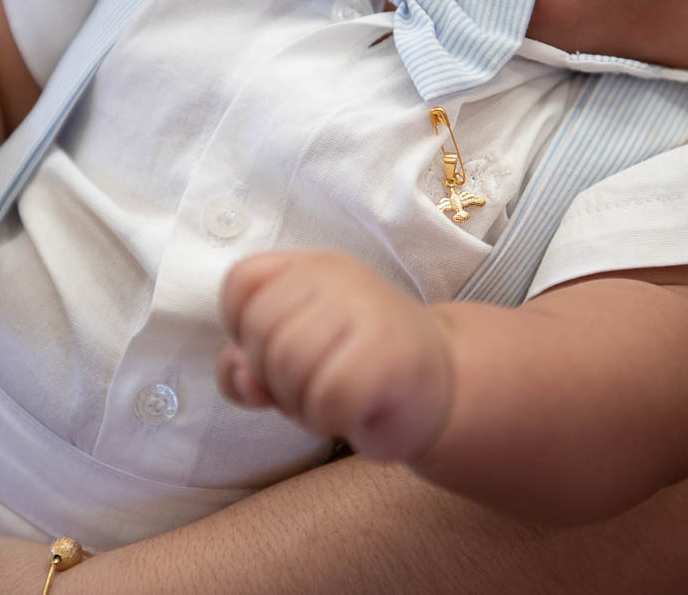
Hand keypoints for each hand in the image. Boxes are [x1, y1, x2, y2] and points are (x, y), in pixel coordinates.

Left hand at [217, 251, 454, 461]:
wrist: (446, 387)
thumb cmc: (355, 372)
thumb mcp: (288, 364)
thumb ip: (246, 368)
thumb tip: (246, 380)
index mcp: (310, 267)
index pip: (241, 281)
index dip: (241, 326)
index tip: (276, 348)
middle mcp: (338, 276)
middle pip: (259, 331)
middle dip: (274, 377)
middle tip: (316, 383)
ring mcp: (367, 309)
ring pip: (288, 364)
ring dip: (302, 403)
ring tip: (337, 397)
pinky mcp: (391, 353)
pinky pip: (327, 397)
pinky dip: (330, 420)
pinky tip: (357, 412)